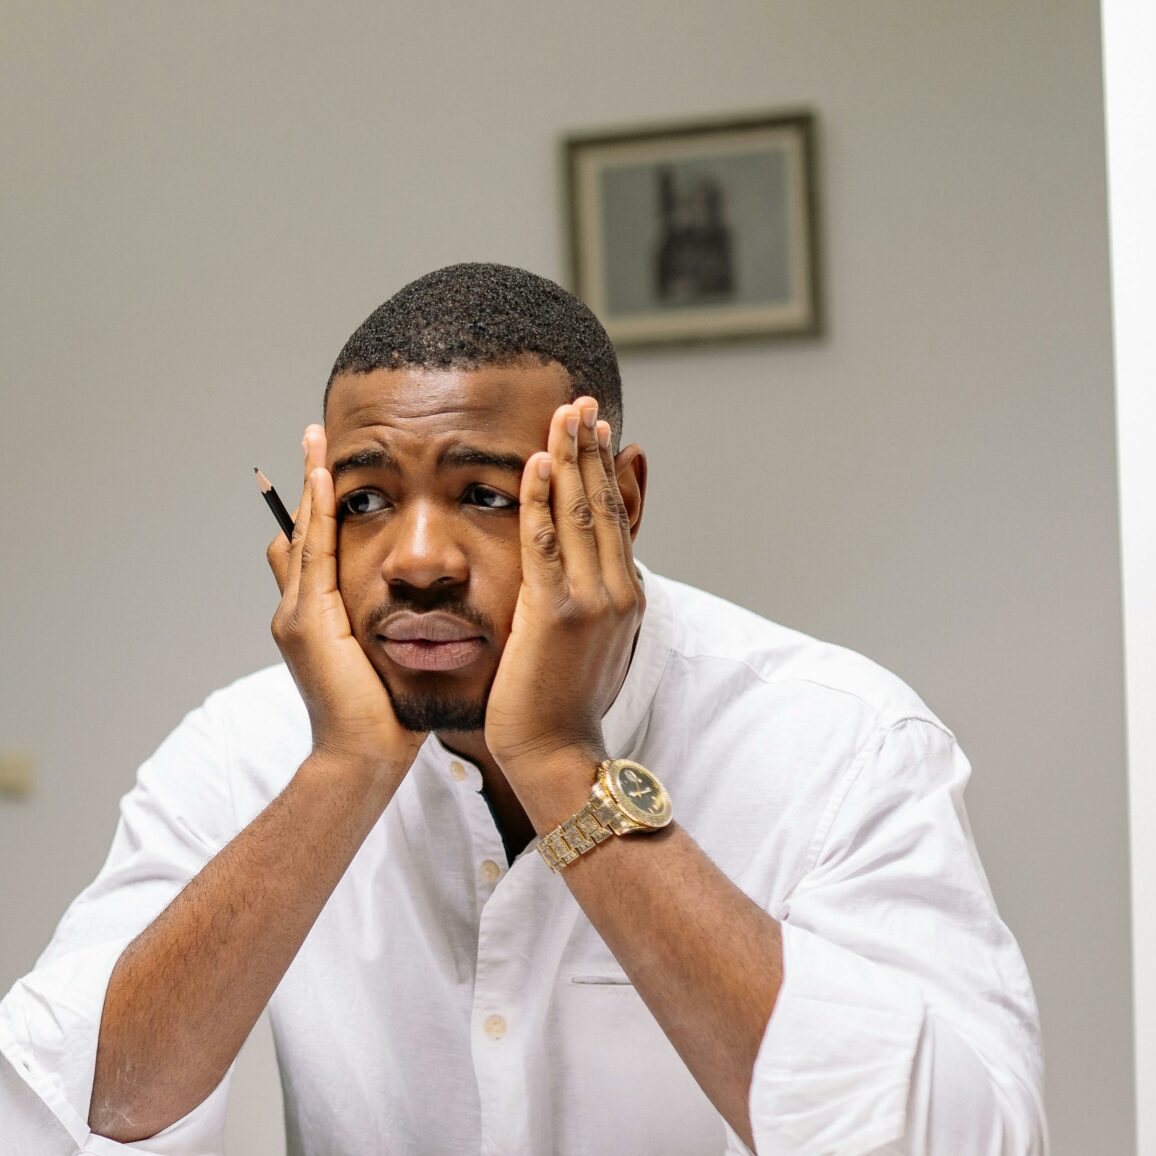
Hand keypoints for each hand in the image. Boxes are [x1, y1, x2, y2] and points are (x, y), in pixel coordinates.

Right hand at [266, 424, 420, 773]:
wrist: (363, 759)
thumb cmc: (386, 719)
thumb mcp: (392, 662)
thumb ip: (394, 629)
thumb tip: (424, 607)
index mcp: (315, 621)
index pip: (312, 549)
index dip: (317, 508)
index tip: (329, 469)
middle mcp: (295, 612)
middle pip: (296, 533)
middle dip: (306, 486)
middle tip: (315, 437)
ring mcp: (295, 616)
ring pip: (301, 536)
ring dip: (309, 487)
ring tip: (316, 442)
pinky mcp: (306, 622)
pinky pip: (313, 554)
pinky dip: (317, 516)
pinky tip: (327, 482)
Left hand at [484, 397, 643, 812]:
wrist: (556, 756)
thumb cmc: (554, 707)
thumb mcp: (577, 645)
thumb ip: (574, 600)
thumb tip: (570, 574)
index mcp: (622, 596)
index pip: (612, 518)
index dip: (602, 469)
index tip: (593, 427)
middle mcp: (615, 591)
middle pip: (602, 504)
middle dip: (589, 449)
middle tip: (580, 400)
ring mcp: (589, 601)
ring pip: (580, 513)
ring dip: (569, 458)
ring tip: (562, 414)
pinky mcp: (555, 614)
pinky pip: (545, 543)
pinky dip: (540, 499)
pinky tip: (533, 463)